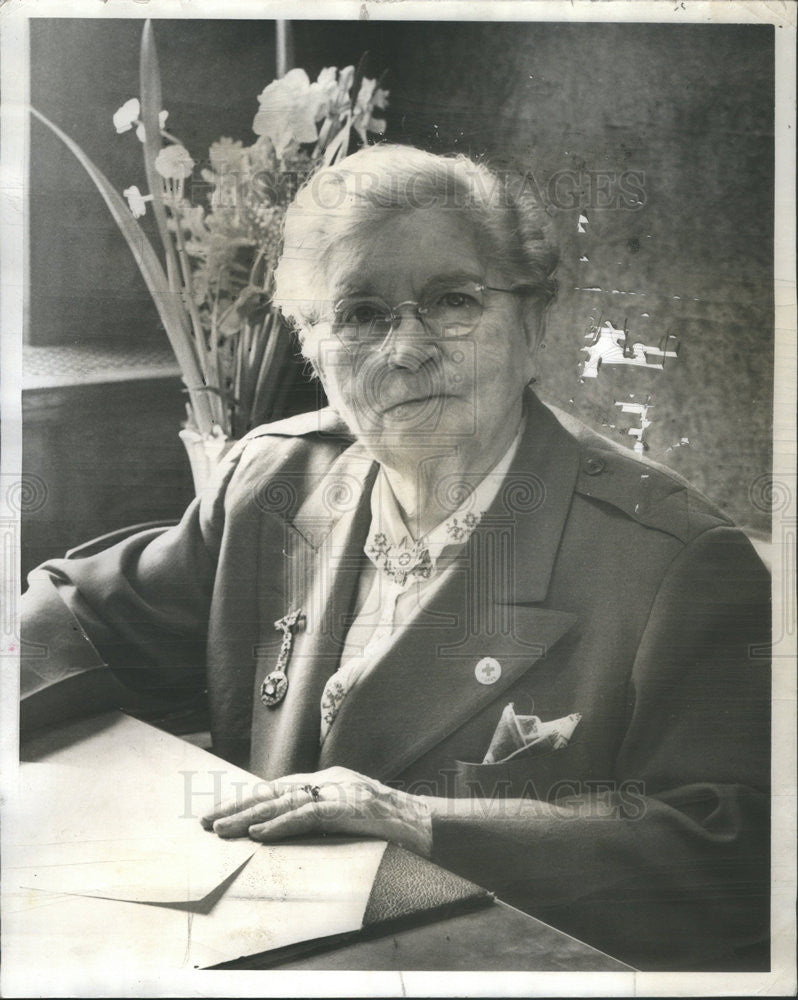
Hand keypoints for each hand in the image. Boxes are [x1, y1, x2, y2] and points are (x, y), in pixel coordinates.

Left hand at [200, 765, 432, 856]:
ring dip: (249, 816)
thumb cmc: (391, 827)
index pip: (279, 788)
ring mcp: (339, 792)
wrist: (427, 825)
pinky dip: (280, 824)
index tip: (220, 813)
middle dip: (238, 805)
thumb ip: (323, 817)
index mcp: (329, 783)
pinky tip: (258, 833)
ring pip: (284, 801)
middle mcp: (329, 781)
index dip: (248, 800)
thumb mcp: (350, 816)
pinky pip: (307, 815)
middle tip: (206, 820)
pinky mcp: (348, 808)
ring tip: (221, 828)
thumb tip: (289, 829)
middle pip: (274, 791)